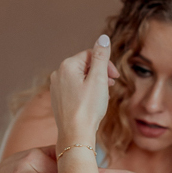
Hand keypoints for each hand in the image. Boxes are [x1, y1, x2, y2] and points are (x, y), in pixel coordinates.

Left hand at [49, 34, 118, 149]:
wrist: (75, 134)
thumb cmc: (88, 108)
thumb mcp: (99, 79)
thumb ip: (101, 57)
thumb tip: (103, 37)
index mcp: (67, 65)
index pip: (91, 55)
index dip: (106, 64)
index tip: (116, 78)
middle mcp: (57, 74)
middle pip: (85, 65)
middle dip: (100, 74)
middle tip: (111, 86)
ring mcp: (56, 87)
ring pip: (80, 78)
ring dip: (94, 83)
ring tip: (102, 96)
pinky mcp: (57, 99)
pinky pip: (74, 89)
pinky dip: (85, 92)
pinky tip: (92, 103)